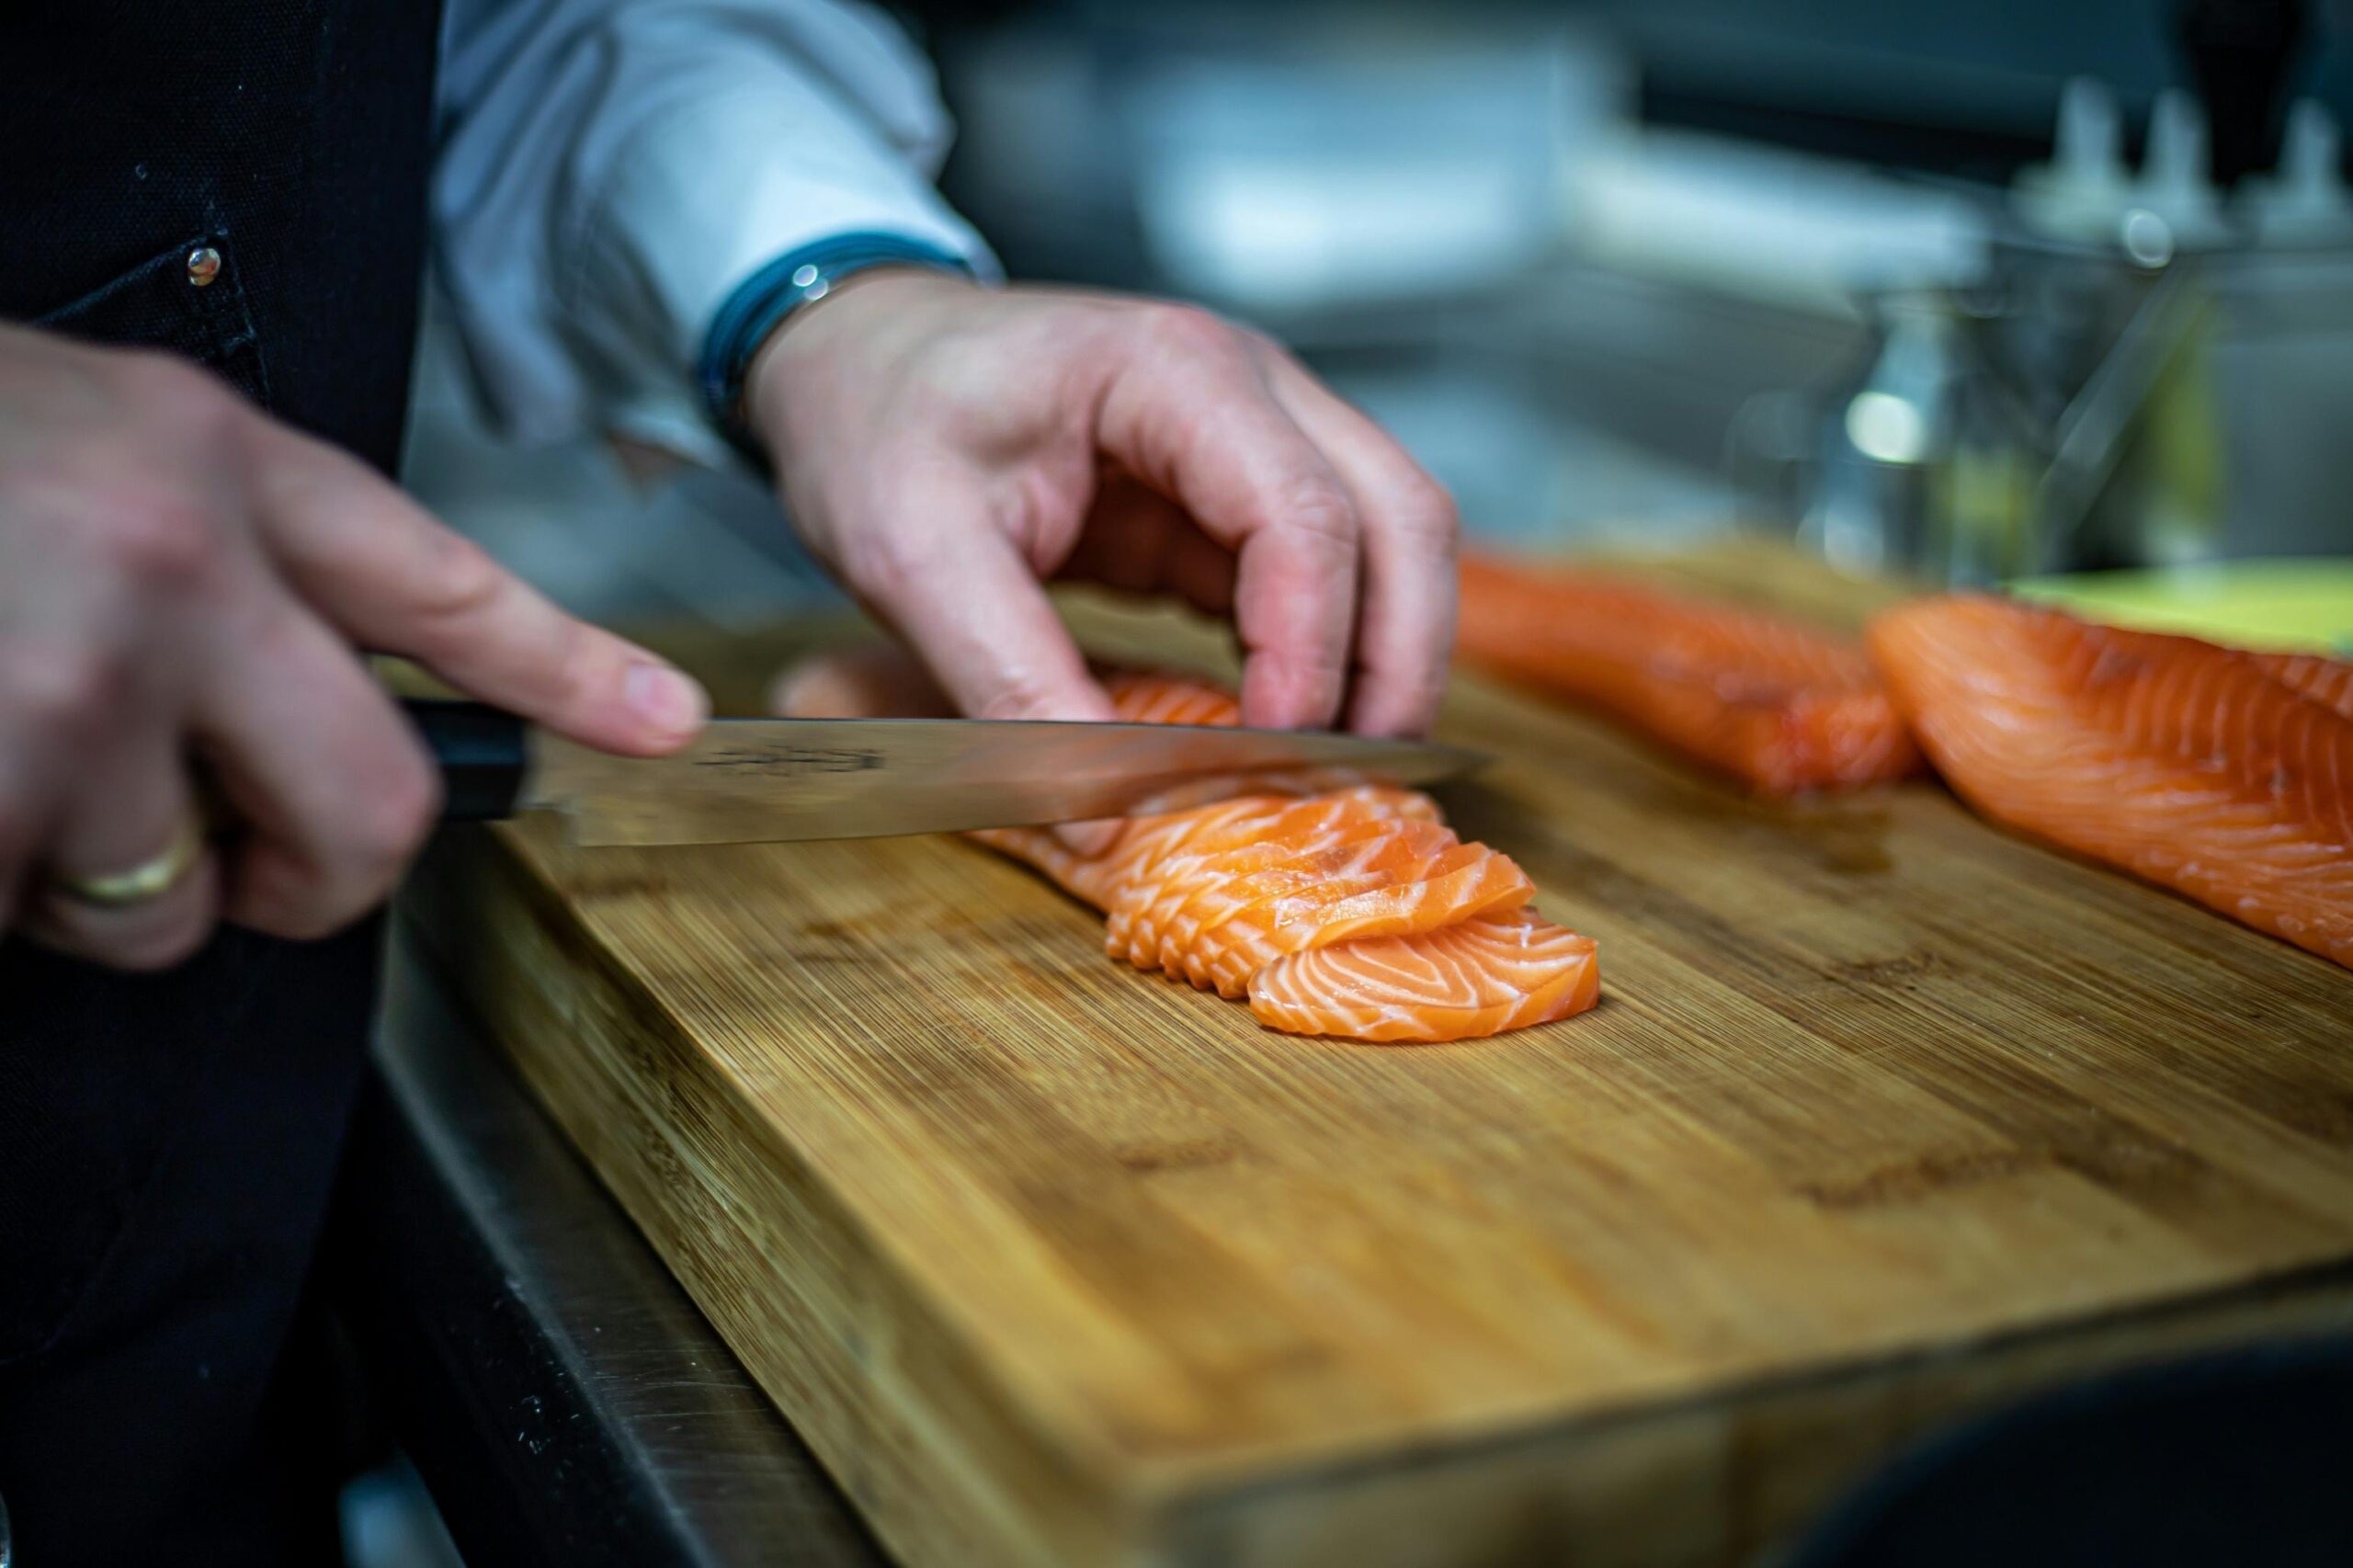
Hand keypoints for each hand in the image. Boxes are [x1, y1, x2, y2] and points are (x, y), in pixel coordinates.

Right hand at [0, 324, 706, 968]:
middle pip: (376, 806)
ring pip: (171, 899)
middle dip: (313, 880)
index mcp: (211, 460)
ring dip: (86, 883)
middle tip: (236, 876)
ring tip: (0, 768)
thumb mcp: (82, 439)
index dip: (568, 669)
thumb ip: (212, 542)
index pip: (444, 584)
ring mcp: (87, 674)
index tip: (665, 722)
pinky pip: (31, 917)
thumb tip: (280, 688)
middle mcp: (182, 559)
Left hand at [747, 273, 1457, 737]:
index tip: (1276, 750)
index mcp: (1174, 373)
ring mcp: (1257, 437)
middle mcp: (1249, 389)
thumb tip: (1097, 817)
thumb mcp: (912, 555)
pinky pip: (1325, 580)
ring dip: (1384, 659)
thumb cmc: (878, 415)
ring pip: (1391, 543)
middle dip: (1399, 656)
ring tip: (1340, 771)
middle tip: (1362, 780)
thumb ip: (1009, 681)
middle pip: (1400, 515)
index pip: (1302, 510)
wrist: (857, 355)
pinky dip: (1328, 659)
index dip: (1312, 644)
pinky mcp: (1235, 500)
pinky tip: (1289, 736)